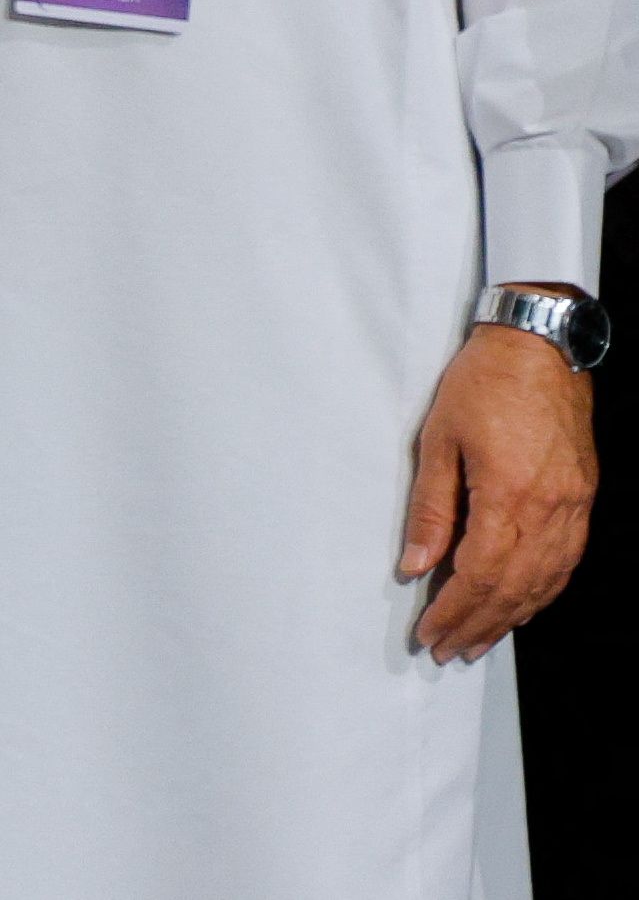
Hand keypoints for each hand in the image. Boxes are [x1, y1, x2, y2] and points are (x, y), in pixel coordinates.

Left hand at [401, 316, 597, 662]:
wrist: (541, 348)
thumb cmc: (483, 385)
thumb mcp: (438, 440)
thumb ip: (430, 509)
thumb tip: (414, 565)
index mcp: (509, 496)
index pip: (478, 575)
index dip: (453, 611)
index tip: (429, 633)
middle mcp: (550, 511)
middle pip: (513, 588)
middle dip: (478, 625)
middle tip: (448, 650)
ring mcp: (574, 507)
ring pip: (544, 582)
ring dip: (511, 617)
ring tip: (478, 640)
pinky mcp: (583, 499)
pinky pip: (565, 561)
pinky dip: (541, 591)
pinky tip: (521, 604)